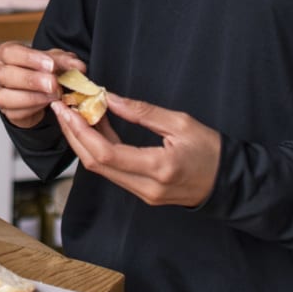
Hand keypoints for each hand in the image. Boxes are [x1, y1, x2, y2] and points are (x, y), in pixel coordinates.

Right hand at [0, 41, 89, 129]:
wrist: (37, 91)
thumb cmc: (41, 71)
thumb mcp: (53, 61)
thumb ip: (64, 62)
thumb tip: (79, 67)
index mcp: (5, 53)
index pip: (10, 52)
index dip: (30, 59)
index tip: (50, 65)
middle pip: (5, 74)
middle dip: (31, 80)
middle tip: (53, 83)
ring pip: (4, 96)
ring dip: (31, 97)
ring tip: (52, 96)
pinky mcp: (5, 111)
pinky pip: (14, 112)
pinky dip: (32, 109)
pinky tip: (46, 105)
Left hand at [52, 91, 220, 207]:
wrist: (231, 183)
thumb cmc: (211, 150)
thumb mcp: (180, 123)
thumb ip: (142, 112)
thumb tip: (109, 97)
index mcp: (158, 168)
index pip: (106, 153)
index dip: (81, 130)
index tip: (67, 109)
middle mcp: (146, 187)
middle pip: (95, 163)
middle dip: (74, 134)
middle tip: (61, 107)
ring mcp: (144, 194)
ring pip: (101, 169)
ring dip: (83, 141)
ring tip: (73, 113)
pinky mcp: (143, 193)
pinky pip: (113, 171)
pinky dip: (98, 149)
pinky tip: (94, 128)